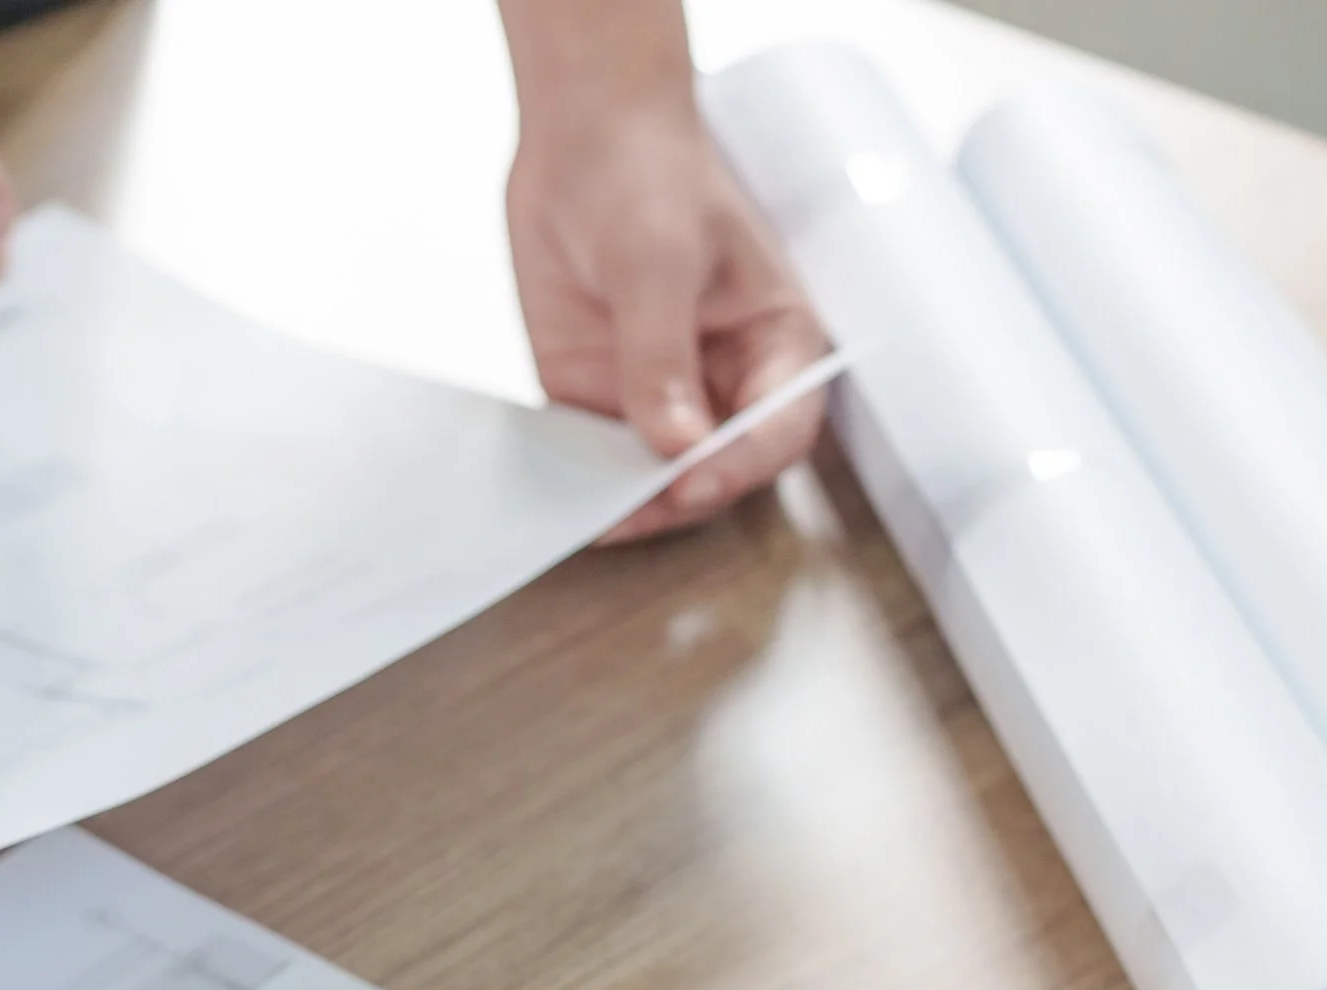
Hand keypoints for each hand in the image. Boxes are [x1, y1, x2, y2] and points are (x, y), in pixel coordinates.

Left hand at [507, 94, 828, 540]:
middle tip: (627, 513)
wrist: (582, 135)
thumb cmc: (649, 173)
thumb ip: (662, 355)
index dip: (739, 465)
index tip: (690, 483)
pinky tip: (549, 492)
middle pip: (714, 467)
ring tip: (584, 517)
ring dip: (620, 501)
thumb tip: (676, 443)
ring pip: (650, 475)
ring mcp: (657, 392)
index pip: (778, 428)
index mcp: (773, 343)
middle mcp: (721, 379)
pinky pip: (589, 454)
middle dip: (675, 497)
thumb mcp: (658, 260)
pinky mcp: (596, 393)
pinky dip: (573, 479)